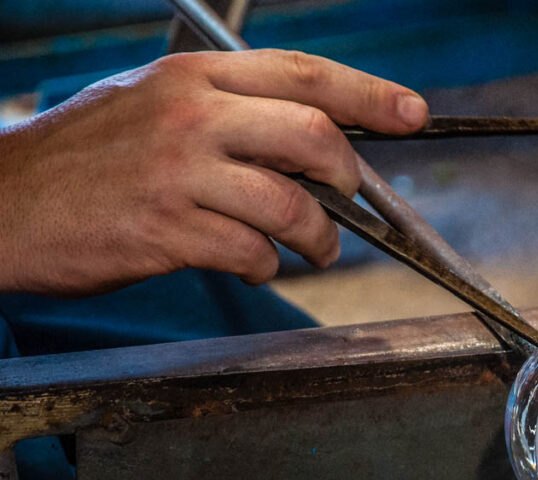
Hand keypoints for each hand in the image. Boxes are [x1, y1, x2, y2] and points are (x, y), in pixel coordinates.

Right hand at [0, 49, 428, 294]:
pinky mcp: (163, 231)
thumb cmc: (86, 156)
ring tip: (315, 249)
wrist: (4, 202)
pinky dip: (267, 265)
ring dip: (318, 237)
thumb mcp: (152, 102)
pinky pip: (250, 252)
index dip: (371, 94)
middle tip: (350, 198)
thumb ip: (228, 110)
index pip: (305, 73)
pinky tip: (255, 263)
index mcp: (194, 77)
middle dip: (350, 176)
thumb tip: (313, 135)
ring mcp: (177, 172)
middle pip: (314, 135)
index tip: (414, 113)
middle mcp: (191, 115)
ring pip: (290, 204)